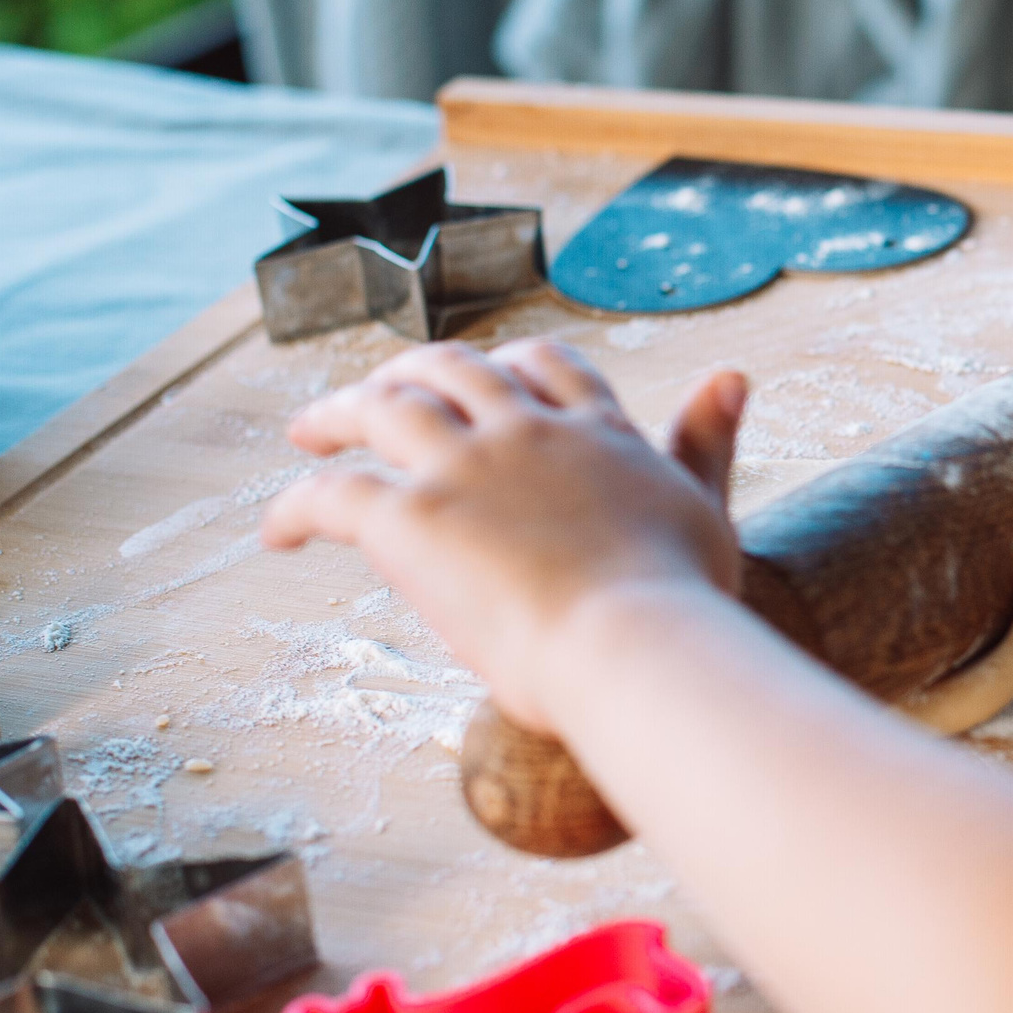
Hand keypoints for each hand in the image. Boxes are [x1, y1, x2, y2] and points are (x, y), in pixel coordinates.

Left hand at [261, 339, 746, 732]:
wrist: (635, 645)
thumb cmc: (681, 600)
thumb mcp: (705, 507)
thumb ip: (707, 443)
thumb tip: (734, 374)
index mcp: (596, 432)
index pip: (547, 369)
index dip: (508, 368)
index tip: (485, 380)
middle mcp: (527, 432)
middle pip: (452, 369)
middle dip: (409, 373)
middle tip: (377, 397)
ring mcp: (465, 468)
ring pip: (382, 407)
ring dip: (337, 412)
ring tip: (309, 432)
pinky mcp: (410, 518)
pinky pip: (332, 494)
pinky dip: (296, 508)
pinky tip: (278, 534)